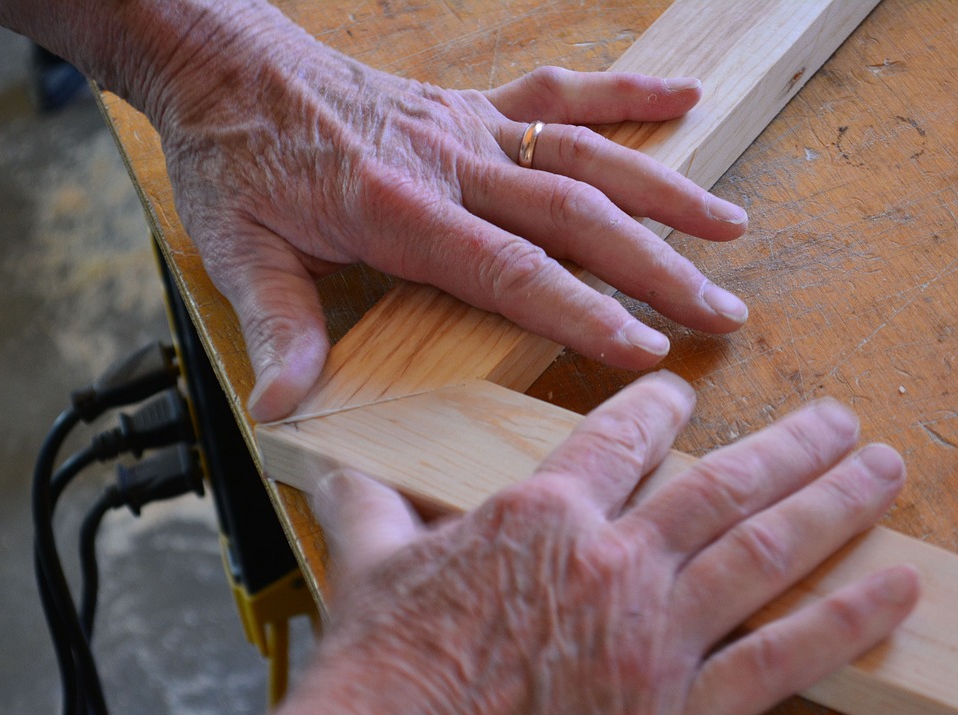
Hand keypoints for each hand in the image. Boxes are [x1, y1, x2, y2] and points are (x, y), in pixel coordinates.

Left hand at [151, 8, 749, 420]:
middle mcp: (448, 162)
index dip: (582, 310)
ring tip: (731, 229)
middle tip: (721, 311)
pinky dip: (625, 93)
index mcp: (397, 207)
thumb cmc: (234, 158)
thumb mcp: (236, 248)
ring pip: (583, 157)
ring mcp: (466, 126)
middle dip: (654, 267)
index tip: (645, 349)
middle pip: (571, 215)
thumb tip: (286, 406)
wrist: (226, 65)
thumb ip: (276, 326)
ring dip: (663, 190)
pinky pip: (558, 94)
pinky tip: (686, 98)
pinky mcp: (469, 103)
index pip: (508, 269)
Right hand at [309, 373, 918, 714]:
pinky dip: (846, 619)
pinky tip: (893, 587)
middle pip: (723, 483)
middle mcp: (612, 560)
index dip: (663, 409)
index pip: (621, 439)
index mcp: (541, 517)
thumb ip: (367, 508)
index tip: (689, 397)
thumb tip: (338, 474)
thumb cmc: (379, 680)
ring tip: (883, 468)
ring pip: (767, 549)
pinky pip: (782, 658)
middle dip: (793, 443)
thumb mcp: (366, 571)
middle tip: (840, 417)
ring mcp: (655, 635)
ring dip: (834, 503)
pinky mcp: (681, 714)